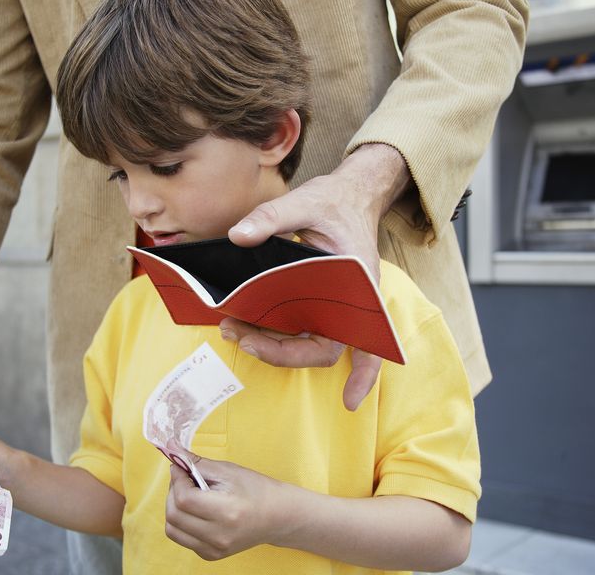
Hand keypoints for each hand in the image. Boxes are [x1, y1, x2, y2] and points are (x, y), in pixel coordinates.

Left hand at [165, 457, 287, 560]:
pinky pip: (181, 537)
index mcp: (226, 512)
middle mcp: (218, 536)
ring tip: (189, 495)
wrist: (277, 516)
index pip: (184, 499)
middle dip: (172, 492)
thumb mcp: (228, 470)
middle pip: (173, 515)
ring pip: (172, 529)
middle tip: (184, 479)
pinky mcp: (209, 555)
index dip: (177, 479)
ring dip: (174, 507)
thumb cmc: (255, 489)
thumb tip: (171, 449)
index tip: (180, 467)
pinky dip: (182, 521)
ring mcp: (213, 550)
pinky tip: (197, 511)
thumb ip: (197, 463)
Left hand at [226, 143, 409, 409]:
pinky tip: (250, 346)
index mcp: (359, 282)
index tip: (349, 400)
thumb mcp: (305, 201)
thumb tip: (238, 236)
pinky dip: (282, 344)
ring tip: (231, 327)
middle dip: (280, 351)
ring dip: (270, 343)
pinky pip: (303, 331)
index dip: (363, 372)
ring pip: (307, 340)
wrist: (350, 194)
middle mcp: (351, 302)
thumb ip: (272, 217)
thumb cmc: (336, 201)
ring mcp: (333, 305)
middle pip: (322, 346)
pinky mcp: (315, 302)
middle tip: (238, 334)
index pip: (361, 336)